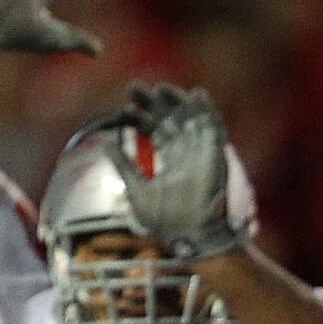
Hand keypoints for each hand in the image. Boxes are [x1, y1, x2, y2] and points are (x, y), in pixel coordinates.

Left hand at [104, 84, 243, 261]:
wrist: (189, 236)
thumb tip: (107, 144)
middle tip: (134, 88)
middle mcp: (185, 153)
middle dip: (154, 103)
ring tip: (163, 88)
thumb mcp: (137, 190)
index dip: (139, 118)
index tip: (124, 110)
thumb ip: (125, 166)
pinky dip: (209, 112)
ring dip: (179, 102)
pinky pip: (215, 129)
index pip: (154, 131)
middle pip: (170, 119)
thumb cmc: (165, 220)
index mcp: (168, 160)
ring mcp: (201, 153)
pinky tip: (199, 95)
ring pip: (191, 119)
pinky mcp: (215, 156)